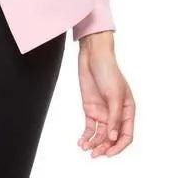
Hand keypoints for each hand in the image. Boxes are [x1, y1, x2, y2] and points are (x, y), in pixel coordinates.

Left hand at [76, 32, 134, 157]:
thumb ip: (114, 117)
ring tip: (86, 148)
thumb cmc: (108, 71)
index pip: (126, 135)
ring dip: (94, 143)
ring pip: (100, 135)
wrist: (93, 56)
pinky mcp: (90, 109)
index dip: (119, 146)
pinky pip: (90, 128)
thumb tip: (113, 137)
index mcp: (128, 111)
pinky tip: (81, 142)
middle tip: (95, 154)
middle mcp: (116, 114)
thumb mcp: (114, 94)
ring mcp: (103, 112)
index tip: (109, 152)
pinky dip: (86, 136)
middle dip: (104, 147)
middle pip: (112, 138)